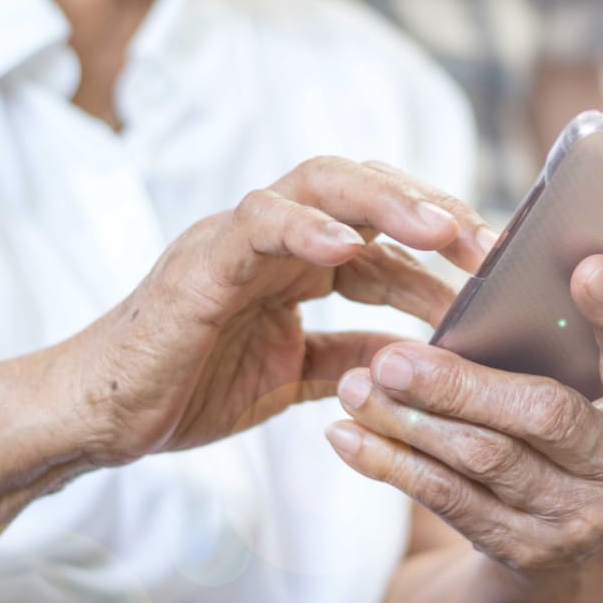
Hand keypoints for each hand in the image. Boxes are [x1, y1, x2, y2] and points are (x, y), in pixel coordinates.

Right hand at [59, 157, 496, 464]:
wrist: (101, 417)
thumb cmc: (191, 386)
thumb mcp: (296, 377)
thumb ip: (355, 358)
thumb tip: (425, 357)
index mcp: (301, 261)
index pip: (386, 234)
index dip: (444, 248)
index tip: (501, 272)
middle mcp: (276, 237)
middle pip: (365, 190)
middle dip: (432, 210)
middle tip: (489, 244)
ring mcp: (235, 240)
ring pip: (318, 185)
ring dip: (386, 203)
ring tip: (443, 229)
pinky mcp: (197, 262)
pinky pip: (252, 226)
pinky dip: (299, 227)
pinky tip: (342, 243)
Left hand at [327, 258, 602, 582]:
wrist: (590, 566)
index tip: (586, 265)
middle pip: (545, 417)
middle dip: (465, 385)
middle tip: (395, 354)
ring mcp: (578, 520)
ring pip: (485, 462)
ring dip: (413, 424)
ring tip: (357, 384)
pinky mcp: (524, 552)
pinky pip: (450, 504)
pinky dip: (394, 468)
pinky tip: (348, 437)